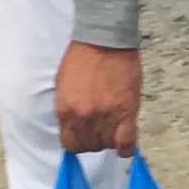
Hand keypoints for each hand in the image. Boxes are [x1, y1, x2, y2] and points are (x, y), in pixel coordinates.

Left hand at [52, 40, 141, 156]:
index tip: (84, 137)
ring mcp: (105, 118)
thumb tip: (73, 124)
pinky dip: (125, 147)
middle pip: (89, 146)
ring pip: (106, 146)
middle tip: (101, 129)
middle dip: (94, 141)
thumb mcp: (63, 85)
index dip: (78, 142)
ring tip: (114, 129)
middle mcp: (83, 118)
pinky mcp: (125, 114)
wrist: (104, 41)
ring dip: (110, 141)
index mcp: (65, 111)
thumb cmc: (83, 57)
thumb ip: (67, 108)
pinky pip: (125, 143)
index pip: (69, 144)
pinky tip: (125, 144)